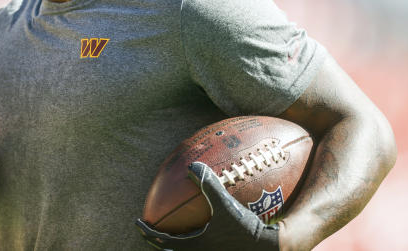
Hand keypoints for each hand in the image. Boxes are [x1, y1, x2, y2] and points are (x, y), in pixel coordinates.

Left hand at [136, 162, 279, 249]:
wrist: (270, 249)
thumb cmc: (246, 230)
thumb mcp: (226, 206)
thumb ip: (209, 185)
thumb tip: (193, 165)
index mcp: (194, 247)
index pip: (162, 241)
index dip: (148, 232)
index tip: (138, 224)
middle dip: (158, 241)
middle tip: (151, 230)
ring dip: (175, 244)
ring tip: (171, 232)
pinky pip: (201, 249)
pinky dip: (193, 242)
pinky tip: (203, 230)